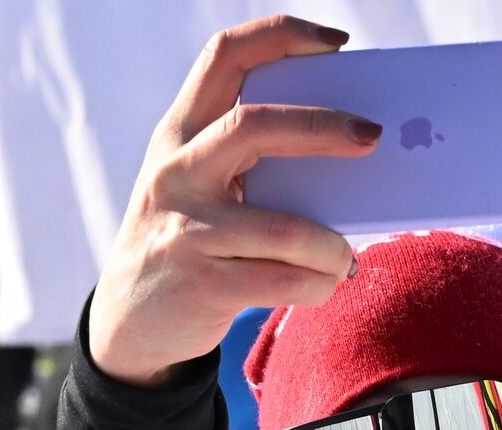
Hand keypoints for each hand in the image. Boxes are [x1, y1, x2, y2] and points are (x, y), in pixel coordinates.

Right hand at [88, 15, 381, 387]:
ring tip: (343, 256)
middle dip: (323, 127)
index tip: (336, 43)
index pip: (224, 57)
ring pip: (288, 230)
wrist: (129, 321)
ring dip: (332, 247)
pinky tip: (324, 283)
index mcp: (179, 134)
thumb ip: (251, 162)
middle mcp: (176, 172)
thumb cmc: (190, 242)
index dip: (281, 37)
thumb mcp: (202, 187)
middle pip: (253, 126)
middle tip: (372, 136)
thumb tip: (348, 150)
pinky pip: (287, 281)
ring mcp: (187, 230)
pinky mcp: (204, 285)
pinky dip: (321, 284)